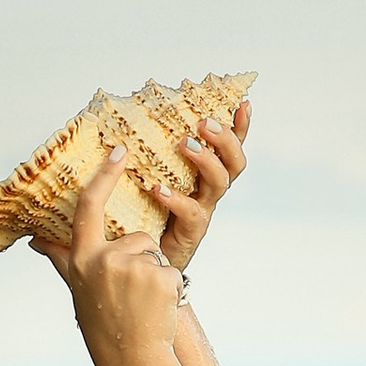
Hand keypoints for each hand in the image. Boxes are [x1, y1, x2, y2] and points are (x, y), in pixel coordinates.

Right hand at [39, 153, 184, 365]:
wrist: (132, 359)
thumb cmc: (103, 323)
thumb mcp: (78, 288)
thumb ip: (61, 258)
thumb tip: (35, 239)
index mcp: (82, 258)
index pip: (90, 206)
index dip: (105, 175)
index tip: (120, 150)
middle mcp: (104, 260)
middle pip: (135, 238)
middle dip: (141, 260)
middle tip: (133, 297)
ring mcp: (133, 268)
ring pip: (155, 255)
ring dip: (155, 277)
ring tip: (144, 305)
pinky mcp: (160, 278)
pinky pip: (171, 271)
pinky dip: (170, 290)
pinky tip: (157, 310)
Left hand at [154, 97, 250, 267]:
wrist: (145, 262)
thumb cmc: (144, 214)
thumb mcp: (147, 178)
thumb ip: (145, 154)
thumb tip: (121, 120)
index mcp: (203, 174)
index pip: (229, 147)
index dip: (240, 128)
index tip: (243, 103)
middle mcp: (208, 191)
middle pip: (233, 163)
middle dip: (225, 139)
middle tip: (204, 123)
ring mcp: (203, 210)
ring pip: (219, 183)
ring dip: (206, 160)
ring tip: (184, 144)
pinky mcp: (191, 232)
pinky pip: (192, 213)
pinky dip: (177, 199)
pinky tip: (158, 189)